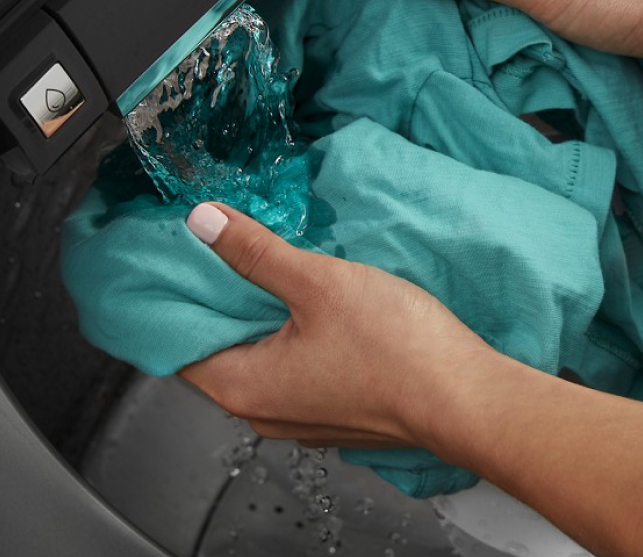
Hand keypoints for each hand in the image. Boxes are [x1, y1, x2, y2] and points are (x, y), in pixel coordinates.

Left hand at [177, 202, 498, 448]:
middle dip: (223, 299)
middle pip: (219, 348)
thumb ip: (255, 252)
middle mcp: (262, 413)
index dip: (178, 294)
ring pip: (262, 358)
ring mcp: (300, 419)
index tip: (183, 253)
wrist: (465, 398)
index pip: (177, 340)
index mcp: (241, 387)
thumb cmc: (396, 350)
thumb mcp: (319, 282)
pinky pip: (296, 371)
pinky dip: (296, 337)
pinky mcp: (335, 414)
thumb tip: (203, 223)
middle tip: (230, 246)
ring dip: (264, 316)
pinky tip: (318, 305)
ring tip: (277, 268)